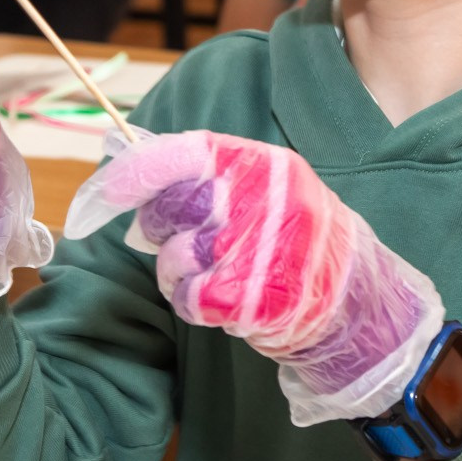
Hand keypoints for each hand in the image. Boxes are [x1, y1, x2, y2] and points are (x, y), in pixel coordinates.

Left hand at [65, 130, 444, 425]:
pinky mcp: (251, 297)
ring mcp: (259, 249)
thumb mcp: (270, 193)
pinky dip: (201, 306)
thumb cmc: (305, 247)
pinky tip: (234, 303)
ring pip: (174, 260)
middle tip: (197, 243)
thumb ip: (209, 176)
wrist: (364, 307)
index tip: (97, 195)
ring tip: (227, 277)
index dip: (131, 172)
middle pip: (169, 210)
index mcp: (265, 165)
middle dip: (165, 232)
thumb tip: (127, 157)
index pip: (182, 153)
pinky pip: (189, 300)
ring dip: (184, 275)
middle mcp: (262, 199)